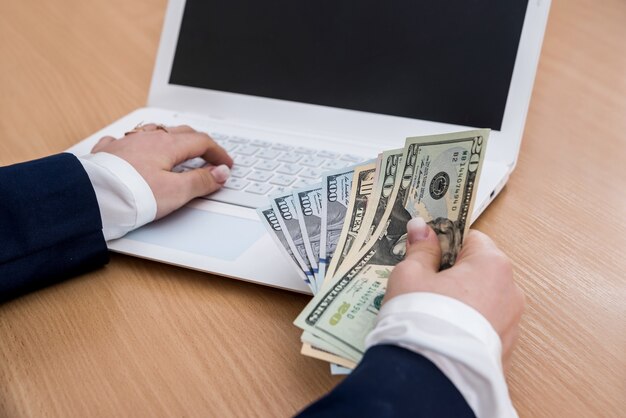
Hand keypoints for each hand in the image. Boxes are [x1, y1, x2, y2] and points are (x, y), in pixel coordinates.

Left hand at [91, 124, 232, 218]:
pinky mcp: (108, 152)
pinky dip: (138, 144)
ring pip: (154, 132)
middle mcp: (147, 138)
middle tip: (209, 156)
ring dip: (170, 138)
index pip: (202, 142)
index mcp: (168, 145)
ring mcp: (126, 143)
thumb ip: (201, 181)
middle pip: (181, 133)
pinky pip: (126, 141)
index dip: (218, 153)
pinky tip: (135, 149)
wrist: (91, 198)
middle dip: (199, 143)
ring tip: (177, 147)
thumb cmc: (132, 195)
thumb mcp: (176, 192)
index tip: (226, 164)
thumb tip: (220, 173)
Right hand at [385, 218, 524, 368]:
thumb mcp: (411, 274)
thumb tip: (420, 227)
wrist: (432, 375)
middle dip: (453, 274)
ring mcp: (512, 323)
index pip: (471, 238)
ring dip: (461, 302)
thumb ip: (420, 249)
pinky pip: (484, 328)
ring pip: (483, 300)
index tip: (426, 253)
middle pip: (479, 270)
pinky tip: (442, 334)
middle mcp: (511, 291)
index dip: (445, 243)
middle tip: (423, 285)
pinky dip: (467, 327)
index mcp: (492, 264)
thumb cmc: (422, 315)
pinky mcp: (505, 350)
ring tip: (430, 314)